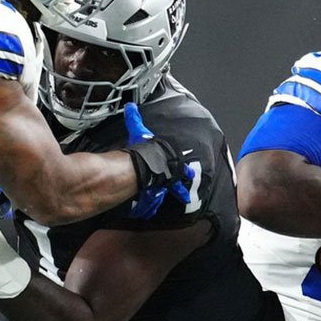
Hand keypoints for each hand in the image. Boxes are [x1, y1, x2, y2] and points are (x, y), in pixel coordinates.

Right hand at [124, 103, 193, 217]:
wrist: (144, 164)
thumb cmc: (145, 148)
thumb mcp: (139, 131)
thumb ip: (134, 120)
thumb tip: (130, 106)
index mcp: (168, 161)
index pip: (179, 167)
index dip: (184, 170)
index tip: (190, 174)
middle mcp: (168, 176)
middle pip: (176, 184)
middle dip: (180, 190)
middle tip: (186, 196)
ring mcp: (161, 188)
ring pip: (165, 196)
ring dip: (162, 202)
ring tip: (162, 209)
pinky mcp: (152, 196)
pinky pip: (151, 204)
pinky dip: (148, 208)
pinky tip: (145, 213)